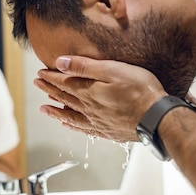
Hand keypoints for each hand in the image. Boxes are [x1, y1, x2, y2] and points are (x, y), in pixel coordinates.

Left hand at [34, 56, 166, 141]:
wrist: (157, 118)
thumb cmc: (140, 91)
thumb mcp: (112, 70)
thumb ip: (84, 67)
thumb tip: (60, 63)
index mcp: (88, 92)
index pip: (64, 82)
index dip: (51, 77)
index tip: (40, 73)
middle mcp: (89, 109)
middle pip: (64, 98)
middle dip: (49, 90)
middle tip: (38, 84)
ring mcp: (98, 122)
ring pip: (70, 115)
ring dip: (56, 110)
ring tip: (45, 109)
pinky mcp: (108, 131)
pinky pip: (83, 129)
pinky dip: (73, 125)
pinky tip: (69, 125)